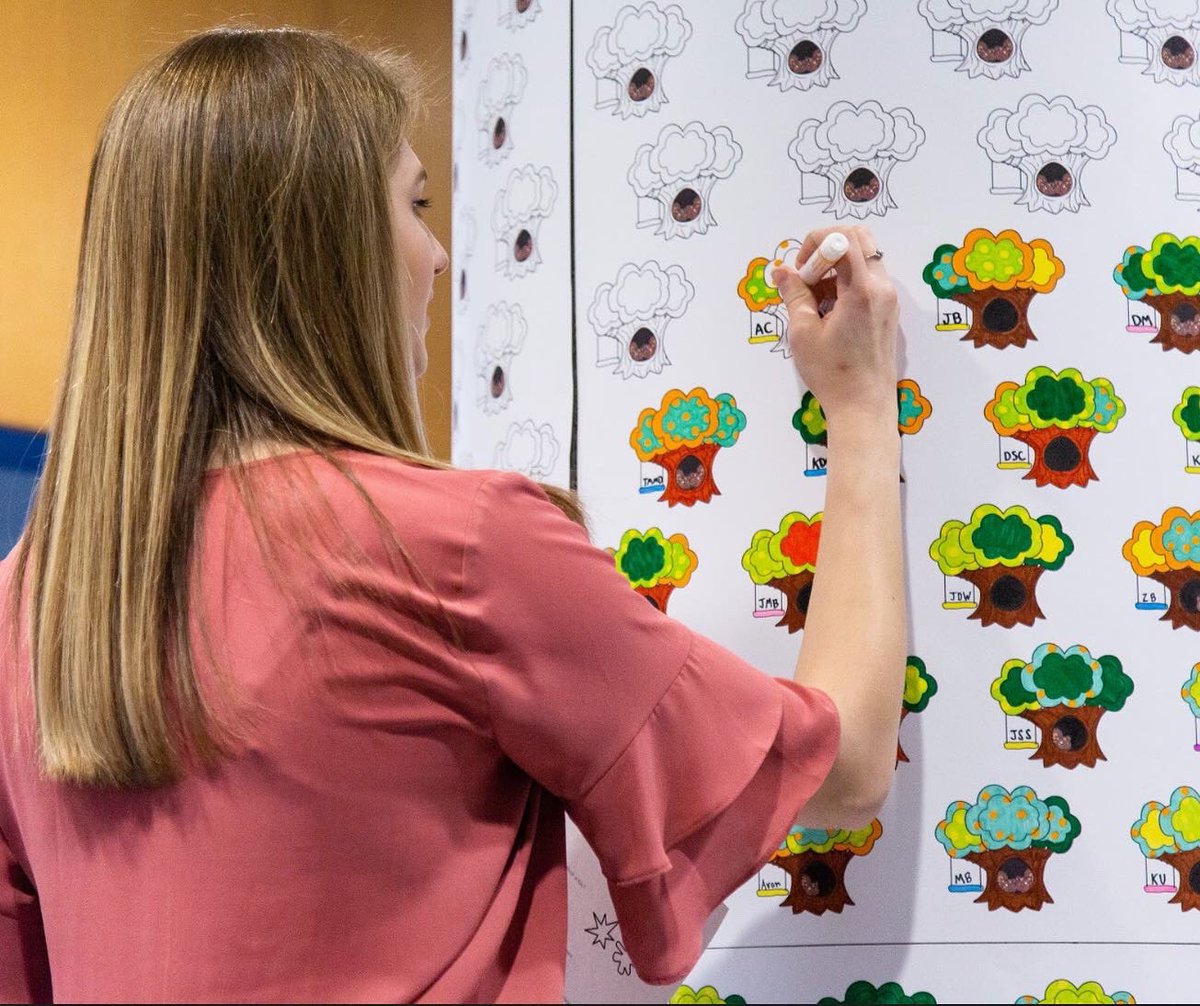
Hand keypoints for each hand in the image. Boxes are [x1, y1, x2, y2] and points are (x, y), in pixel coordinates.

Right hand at [772, 226, 898, 426]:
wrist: (864, 405)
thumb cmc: (832, 373)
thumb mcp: (803, 333)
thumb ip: (794, 294)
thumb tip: (782, 271)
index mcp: (861, 290)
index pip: (844, 238)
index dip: (816, 243)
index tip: (800, 268)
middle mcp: (881, 288)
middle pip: (861, 238)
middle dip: (829, 246)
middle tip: (807, 274)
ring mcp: (888, 298)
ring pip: (864, 257)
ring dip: (837, 265)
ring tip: (815, 298)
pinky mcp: (888, 310)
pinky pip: (868, 278)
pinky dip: (847, 281)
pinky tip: (829, 310)